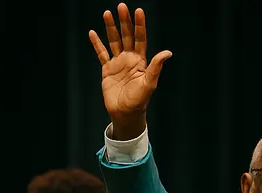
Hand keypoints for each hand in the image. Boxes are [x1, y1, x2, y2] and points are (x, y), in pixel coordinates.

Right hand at [88, 4, 171, 139]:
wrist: (125, 113)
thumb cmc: (139, 101)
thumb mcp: (149, 83)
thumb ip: (156, 67)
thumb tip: (168, 52)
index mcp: (141, 61)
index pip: (140, 39)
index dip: (139, 25)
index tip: (138, 11)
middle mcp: (129, 59)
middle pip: (126, 36)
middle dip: (124, 21)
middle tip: (121, 6)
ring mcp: (118, 63)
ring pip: (113, 41)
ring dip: (110, 28)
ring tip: (107, 13)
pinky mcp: (107, 69)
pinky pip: (101, 53)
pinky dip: (97, 43)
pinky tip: (93, 32)